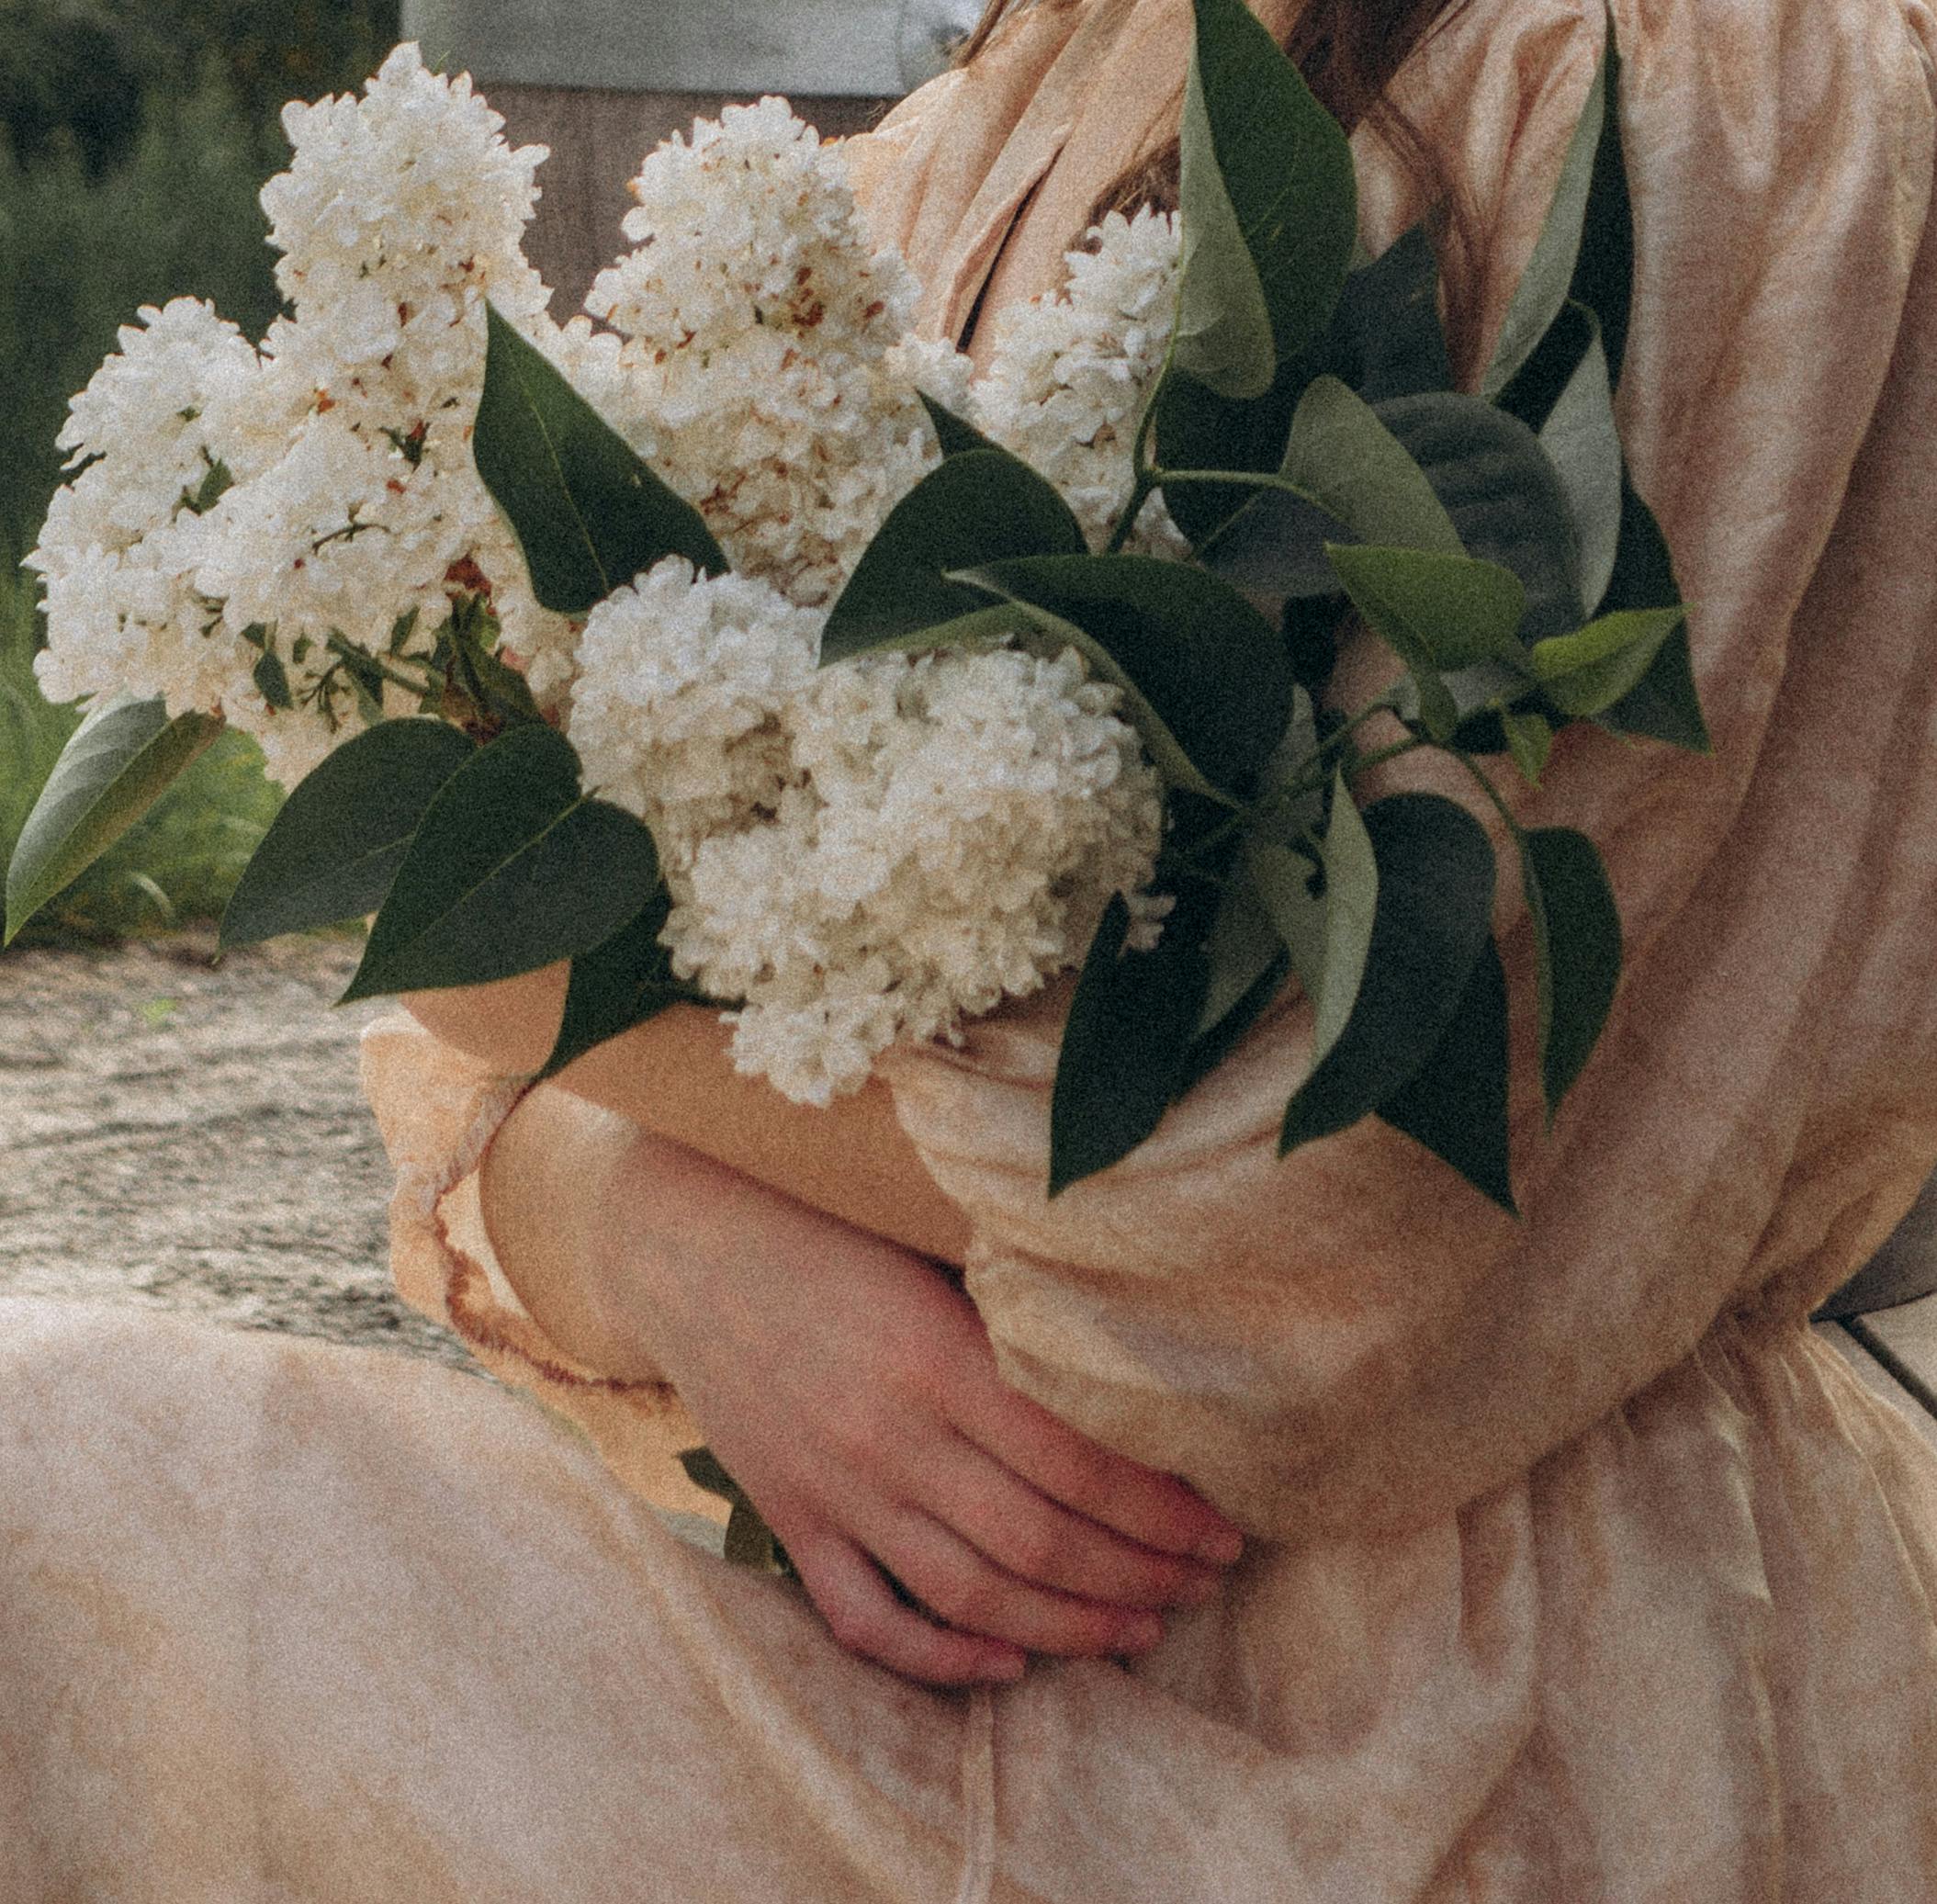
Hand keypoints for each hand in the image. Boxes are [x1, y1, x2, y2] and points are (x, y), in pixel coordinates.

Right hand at [608, 1131, 1246, 1686]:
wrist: (688, 1243)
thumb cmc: (829, 1225)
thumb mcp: (928, 1252)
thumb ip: (1012, 1321)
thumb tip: (1128, 1374)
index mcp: (938, 1355)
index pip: (1079, 1462)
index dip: (1163, 1510)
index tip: (1224, 1526)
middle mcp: (892, 1435)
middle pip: (1041, 1540)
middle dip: (1139, 1575)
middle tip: (1206, 1585)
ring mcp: (837, 1488)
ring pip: (971, 1594)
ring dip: (1068, 1627)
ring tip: (1139, 1630)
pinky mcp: (791, 1519)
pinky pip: (866, 1617)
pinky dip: (937, 1658)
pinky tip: (1003, 1665)